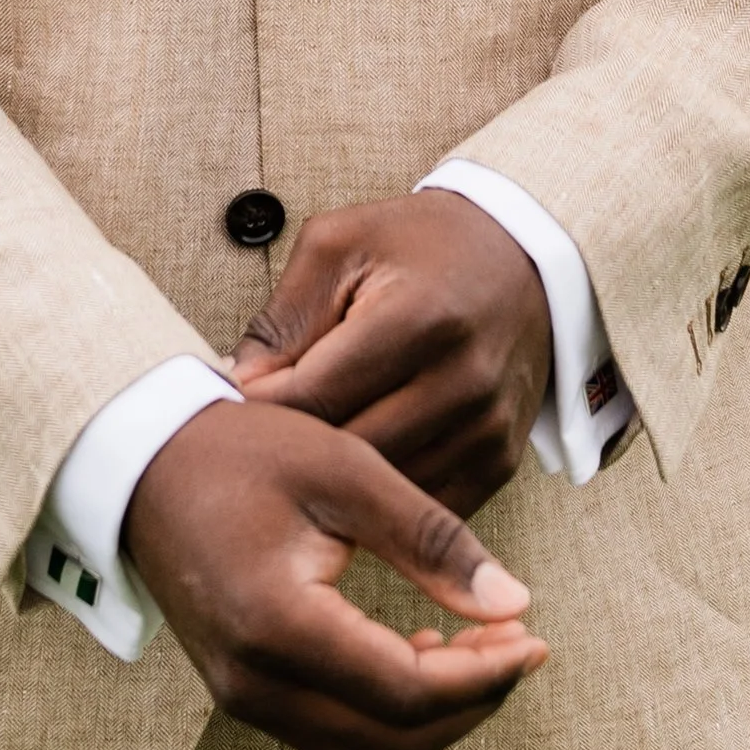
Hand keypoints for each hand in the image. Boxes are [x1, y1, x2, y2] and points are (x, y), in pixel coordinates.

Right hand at [121, 398, 546, 749]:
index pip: (407, 692)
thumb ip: (432, 540)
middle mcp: (254, 684)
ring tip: (481, 646)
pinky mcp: (241, 694)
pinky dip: (391, 714)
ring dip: (434, 715)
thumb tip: (517, 604)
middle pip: (393, 741)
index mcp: (279, 624)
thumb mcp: (348, 471)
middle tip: (518, 641)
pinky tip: (422, 650)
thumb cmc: (248, 451)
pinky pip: (334, 735)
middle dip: (471, 702)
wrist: (144, 464)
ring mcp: (241, 698)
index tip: (535, 639)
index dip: (485, 677)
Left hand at [226, 190, 553, 514]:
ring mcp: (486, 428)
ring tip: (301, 454)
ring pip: (382, 490)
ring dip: (337, 479)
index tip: (228, 406)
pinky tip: (355, 468)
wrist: (520, 258)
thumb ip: (282, 318)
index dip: (261, 409)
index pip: (315, 398)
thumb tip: (236, 390)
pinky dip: (382, 494)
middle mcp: (462, 381)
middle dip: (293, 449)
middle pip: (347, 453)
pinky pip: (421, 504)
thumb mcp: (339, 246)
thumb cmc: (416, 246)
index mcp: (419, 320)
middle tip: (255, 439)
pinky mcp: (500, 461)